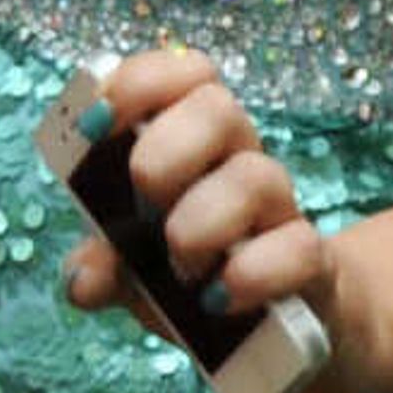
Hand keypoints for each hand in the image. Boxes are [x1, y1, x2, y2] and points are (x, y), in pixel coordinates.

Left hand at [59, 45, 337, 350]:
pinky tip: (218, 298)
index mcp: (192, 138)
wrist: (273, 320)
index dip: (138, 84)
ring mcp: (277, 207)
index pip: (184, 72)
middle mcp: (237, 157)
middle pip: (218, 107)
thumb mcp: (135, 269)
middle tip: (144, 200)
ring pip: (256, 175)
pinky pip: (299, 248)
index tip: (93, 125)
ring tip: (179, 265)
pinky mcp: (309, 260)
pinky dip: (253, 273)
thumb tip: (84, 280)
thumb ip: (103, 267)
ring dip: (202, 221)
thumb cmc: (191, 269)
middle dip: (165, 152)